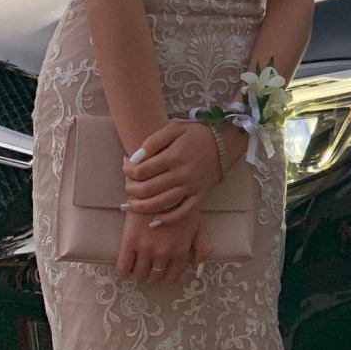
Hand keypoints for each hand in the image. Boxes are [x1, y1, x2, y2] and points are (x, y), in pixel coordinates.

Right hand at [117, 208, 201, 283]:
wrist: (158, 188)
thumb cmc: (179, 205)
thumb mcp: (198, 225)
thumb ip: (203, 247)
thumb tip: (196, 265)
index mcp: (181, 251)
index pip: (171, 278)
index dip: (165, 277)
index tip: (160, 271)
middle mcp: (164, 253)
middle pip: (154, 278)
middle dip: (151, 274)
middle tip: (148, 266)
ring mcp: (146, 248)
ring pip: (139, 274)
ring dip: (138, 273)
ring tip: (137, 264)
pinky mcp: (130, 242)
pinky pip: (123, 267)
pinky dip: (124, 271)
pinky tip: (126, 267)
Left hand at [122, 120, 241, 225]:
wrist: (225, 143)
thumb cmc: (196, 134)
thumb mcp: (175, 128)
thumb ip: (153, 141)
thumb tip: (134, 159)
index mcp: (174, 156)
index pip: (142, 170)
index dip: (128, 170)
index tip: (125, 166)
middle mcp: (182, 174)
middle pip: (148, 189)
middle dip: (131, 190)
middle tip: (126, 185)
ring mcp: (191, 187)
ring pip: (161, 204)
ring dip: (142, 207)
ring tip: (131, 204)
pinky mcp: (199, 195)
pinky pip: (182, 212)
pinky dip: (167, 219)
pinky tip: (154, 221)